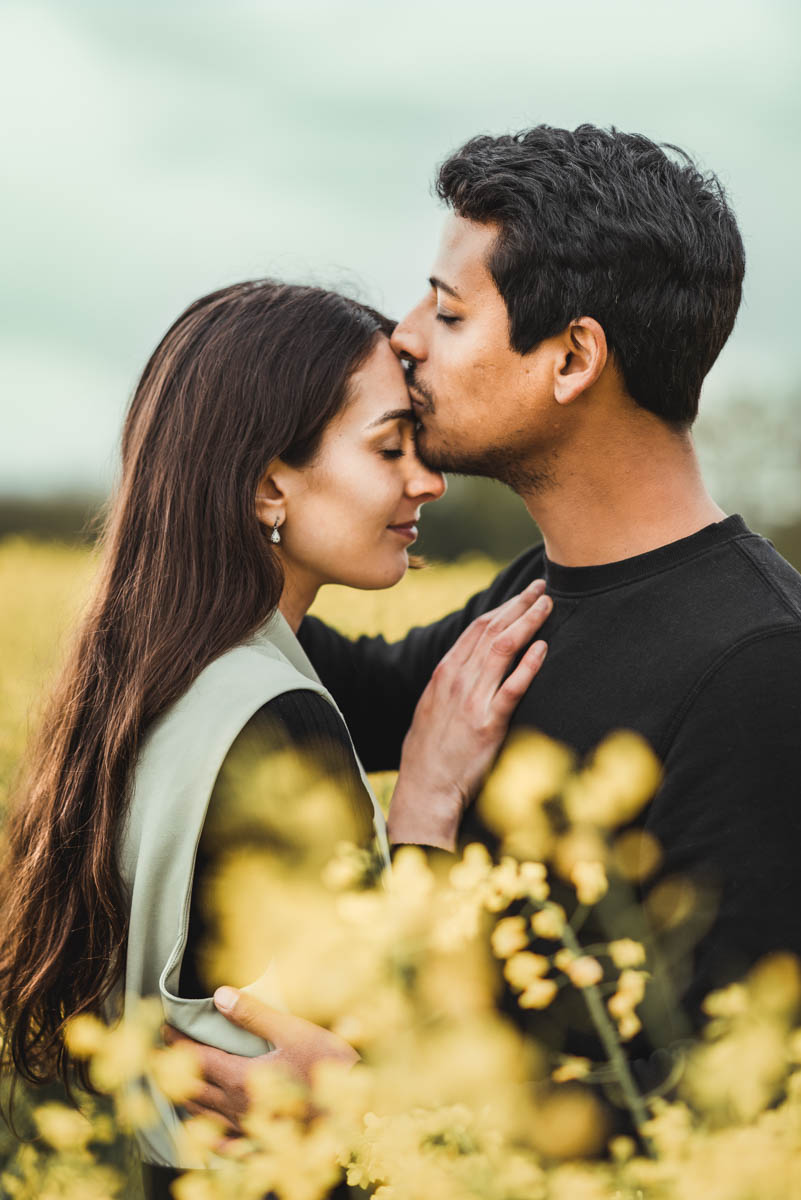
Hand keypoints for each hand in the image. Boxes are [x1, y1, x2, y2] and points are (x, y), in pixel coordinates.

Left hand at [162, 985, 357, 1134]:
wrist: (358, 1114)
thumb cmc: (329, 1068)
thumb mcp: (295, 1031)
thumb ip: (254, 1014)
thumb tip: (219, 995)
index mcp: (242, 1078)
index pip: (196, 1059)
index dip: (176, 1043)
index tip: (163, 1028)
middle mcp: (238, 1107)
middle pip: (192, 1090)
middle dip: (171, 1070)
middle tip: (157, 1055)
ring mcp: (249, 1129)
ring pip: (204, 1117)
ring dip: (184, 1098)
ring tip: (174, 1085)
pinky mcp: (263, 1143)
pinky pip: (226, 1144)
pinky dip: (209, 1135)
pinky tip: (206, 1132)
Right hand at [388, 579, 551, 851]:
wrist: (425, 788)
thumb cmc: (430, 752)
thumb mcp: (433, 707)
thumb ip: (452, 683)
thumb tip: (471, 665)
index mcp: (444, 673)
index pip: (477, 629)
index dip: (503, 607)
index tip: (523, 595)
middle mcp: (457, 679)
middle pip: (492, 630)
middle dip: (519, 605)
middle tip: (542, 588)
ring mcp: (472, 700)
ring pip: (503, 649)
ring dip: (527, 623)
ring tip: (548, 606)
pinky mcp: (487, 724)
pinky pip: (511, 687)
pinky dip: (528, 664)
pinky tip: (543, 647)